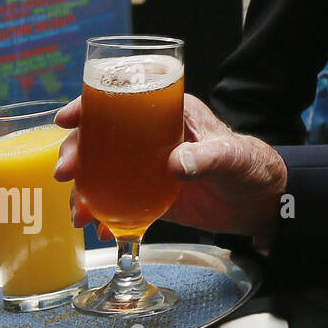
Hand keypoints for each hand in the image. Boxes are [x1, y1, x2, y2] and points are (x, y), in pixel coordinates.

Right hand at [53, 93, 287, 243]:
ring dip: (82, 189)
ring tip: (78, 213)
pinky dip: (103, 213)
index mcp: (169, 113)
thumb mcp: (231, 156)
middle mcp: (151, 137)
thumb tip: (174, 165)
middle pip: (100, 137)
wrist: (262, 201)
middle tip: (65, 174)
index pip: (122, 100)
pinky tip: (97, 228)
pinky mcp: (150, 195)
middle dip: (75, 153)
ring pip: (101, 171)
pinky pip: (117, 201)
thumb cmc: (251, 165)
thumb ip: (206, 158)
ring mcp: (147, 167)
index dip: (89, 105)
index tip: (65, 119)